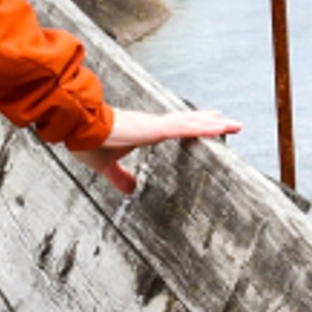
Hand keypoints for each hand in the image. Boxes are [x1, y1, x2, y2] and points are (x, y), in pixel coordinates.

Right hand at [84, 108, 239, 192]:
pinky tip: (218, 127)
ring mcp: (156, 125)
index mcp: (146, 131)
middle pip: (189, 121)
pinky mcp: (154, 129)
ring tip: (234, 124)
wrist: (78, 129)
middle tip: (230, 123)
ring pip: (192, 123)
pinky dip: (203, 128)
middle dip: (211, 122)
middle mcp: (154, 125)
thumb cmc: (89, 141)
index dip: (193, 125)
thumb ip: (120, 177)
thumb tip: (130, 190)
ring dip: (214, 124)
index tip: (209, 123)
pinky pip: (185, 127)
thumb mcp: (107, 165)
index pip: (176, 127)